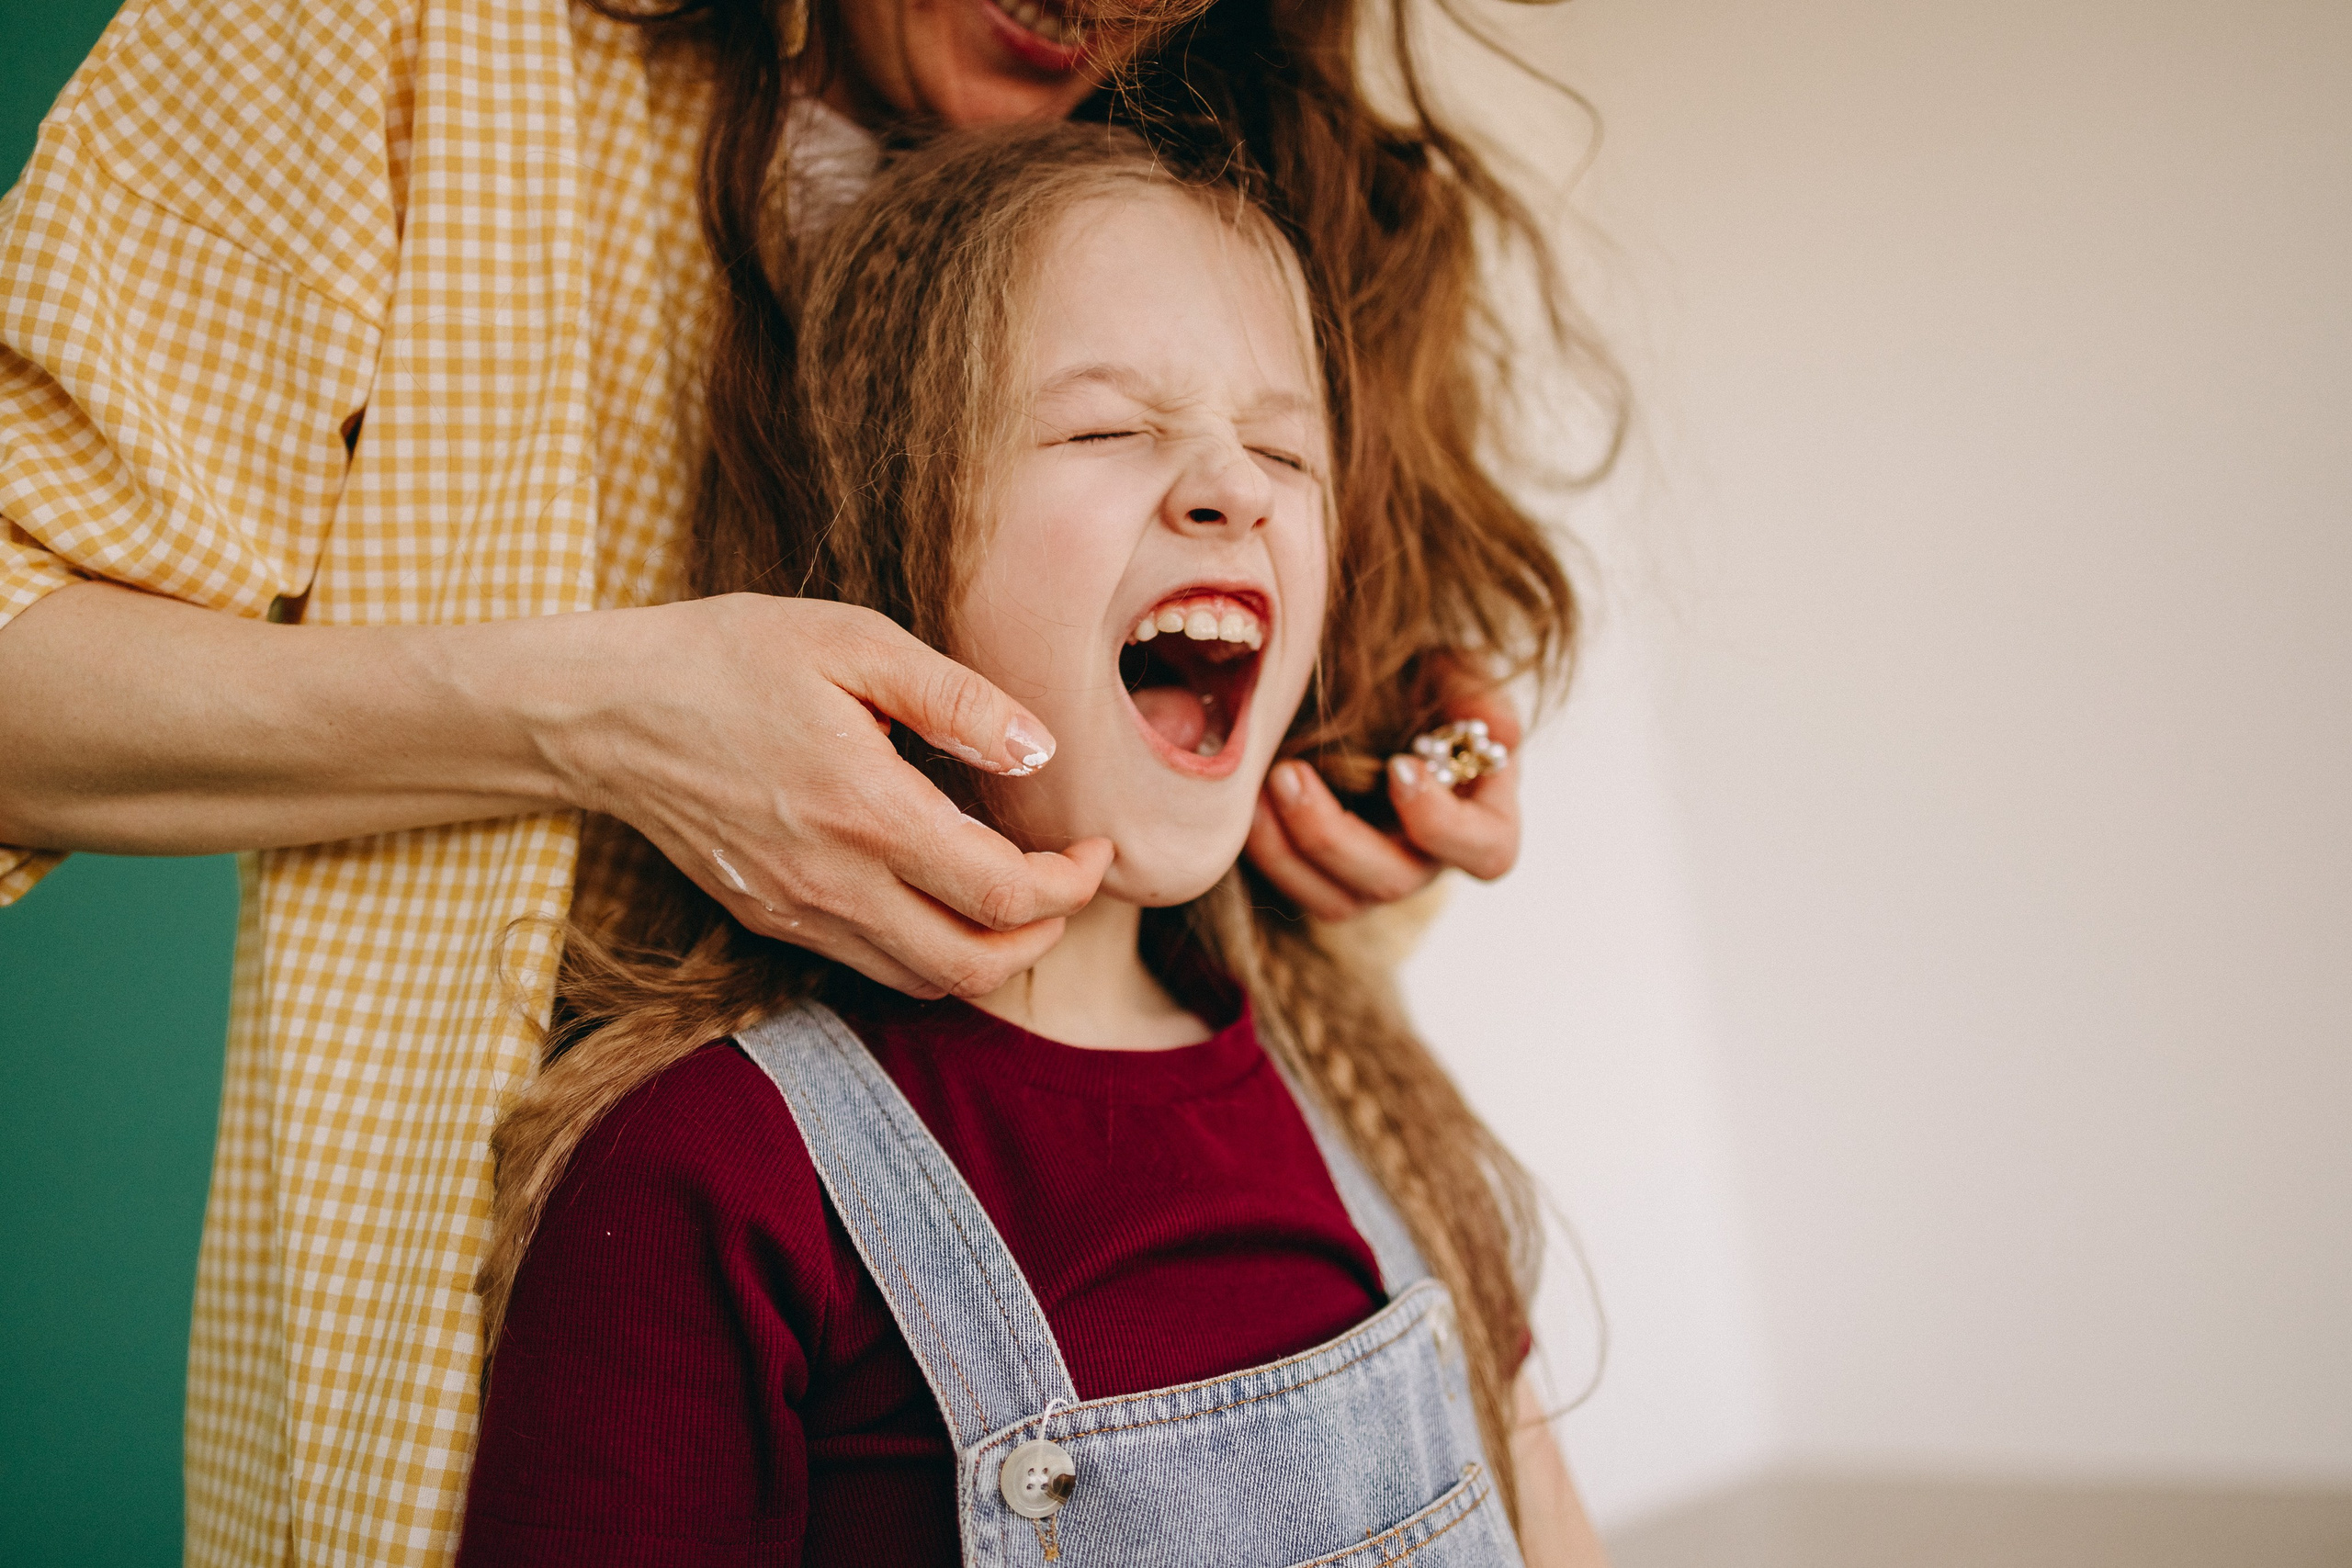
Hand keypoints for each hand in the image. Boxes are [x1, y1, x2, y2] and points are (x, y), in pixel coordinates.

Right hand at [545, 594, 1112, 998]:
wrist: (605, 710)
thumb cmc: (729, 657)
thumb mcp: (852, 642)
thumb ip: (956, 700)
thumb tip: (1038, 749)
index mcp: (869, 812)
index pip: (1006, 894)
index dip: (1074, 883)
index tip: (1094, 845)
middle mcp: (835, 882)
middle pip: (977, 965)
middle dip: (1047, 933)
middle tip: (1068, 879)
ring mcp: (798, 913)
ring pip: (926, 980)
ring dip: (991, 951)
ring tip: (1017, 890)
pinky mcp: (771, 920)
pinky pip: (872, 965)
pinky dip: (929, 948)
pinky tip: (940, 891)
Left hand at [1244, 658, 1521, 920]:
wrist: (1370, 694)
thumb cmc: (1424, 684)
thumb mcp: (1453, 673)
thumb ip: (1476, 693)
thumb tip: (1498, 732)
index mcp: (1481, 819)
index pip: (1487, 853)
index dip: (1443, 823)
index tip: (1400, 766)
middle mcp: (1427, 860)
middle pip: (1392, 883)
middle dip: (1334, 835)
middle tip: (1289, 773)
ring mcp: (1372, 878)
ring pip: (1336, 901)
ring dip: (1290, 849)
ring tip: (1261, 783)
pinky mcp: (1323, 878)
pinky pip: (1295, 890)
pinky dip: (1267, 851)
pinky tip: (1246, 801)